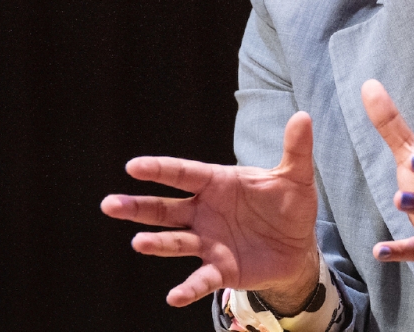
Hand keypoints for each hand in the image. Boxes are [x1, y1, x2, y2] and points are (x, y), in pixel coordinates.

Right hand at [100, 111, 320, 308]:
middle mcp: (204, 213)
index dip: (160, 169)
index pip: (184, 174)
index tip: (133, 166)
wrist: (298, 246)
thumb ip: (296, 149)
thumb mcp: (296, 176)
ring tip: (139, 242)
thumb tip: (303, 116)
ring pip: (175, 242)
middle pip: (165, 209)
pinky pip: (200, 280)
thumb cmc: (289, 206)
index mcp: (217, 184)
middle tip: (110, 204)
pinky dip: (188, 289)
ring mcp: (208, 242)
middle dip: (138, 206)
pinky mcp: (220, 270)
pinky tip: (174, 297)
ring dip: (157, 243)